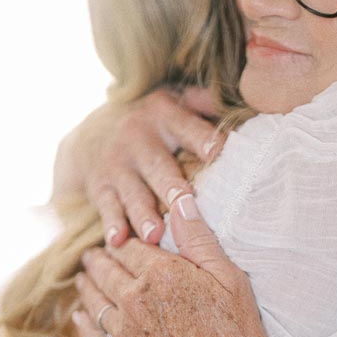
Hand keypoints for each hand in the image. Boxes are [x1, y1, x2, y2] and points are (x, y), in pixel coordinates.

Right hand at [52, 87, 224, 247]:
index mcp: (163, 115)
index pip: (186, 126)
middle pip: (158, 166)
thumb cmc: (150, 122)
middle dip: (171, 187)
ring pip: (133, 192)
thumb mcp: (172, 101)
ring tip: (154, 234)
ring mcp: (117, 165)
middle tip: (185, 205)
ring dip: (143, 214)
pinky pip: (106, 207)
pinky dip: (111, 224)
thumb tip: (245, 96)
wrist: (91, 132)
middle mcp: (138, 138)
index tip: (216, 151)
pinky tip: (117, 241)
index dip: (201, 138)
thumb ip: (202, 101)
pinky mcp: (100, 186)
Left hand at [72, 194, 271, 336]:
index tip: (116, 238)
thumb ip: (199, 240)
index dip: (122, 241)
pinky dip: (83, 323)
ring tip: (82, 278)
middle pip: (107, 272)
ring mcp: (125, 332)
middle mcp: (135, 300)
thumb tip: (180, 201)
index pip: (130, 248)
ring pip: (95, 301)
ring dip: (87, 286)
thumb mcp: (230, 282)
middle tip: (90, 254)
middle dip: (98, 259)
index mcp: (162, 274)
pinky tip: (78, 316)